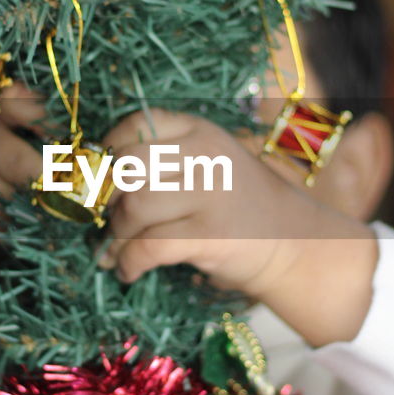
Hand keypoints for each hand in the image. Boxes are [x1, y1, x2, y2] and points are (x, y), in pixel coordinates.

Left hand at [99, 108, 377, 346]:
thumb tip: (99, 181)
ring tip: (116, 249)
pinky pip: (148, 248)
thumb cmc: (240, 205)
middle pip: (128, 167)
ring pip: (134, 208)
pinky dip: (128, 263)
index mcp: (201, 131)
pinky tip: (128, 270)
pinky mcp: (209, 237)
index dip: (109, 149)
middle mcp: (205, 156)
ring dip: (116, 235)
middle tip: (106, 218)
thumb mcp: (210, 164)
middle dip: (108, 197)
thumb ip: (165, 162)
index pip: (139, 124)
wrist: (295, 242)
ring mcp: (209, 195)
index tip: (100, 174)